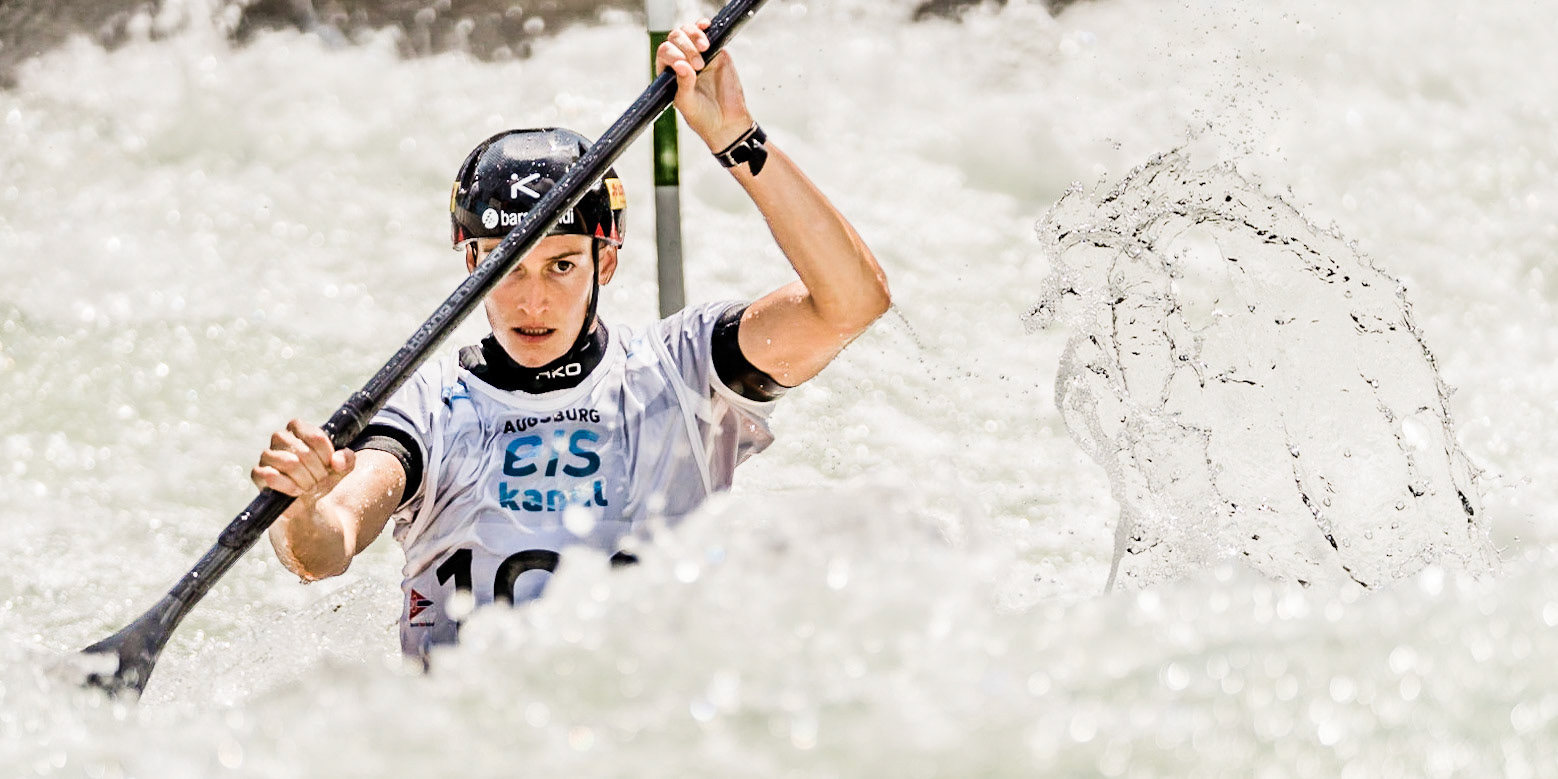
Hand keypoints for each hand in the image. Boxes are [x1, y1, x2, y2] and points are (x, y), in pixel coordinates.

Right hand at [251, 418, 354, 503]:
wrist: (307, 500)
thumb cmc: (322, 476)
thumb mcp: (341, 468)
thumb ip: (347, 459)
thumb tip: (337, 461)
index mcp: (299, 428)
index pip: (316, 437)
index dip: (327, 455)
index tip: (330, 465)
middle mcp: (280, 437)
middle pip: (305, 452)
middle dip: (318, 472)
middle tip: (319, 480)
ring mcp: (267, 454)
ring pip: (290, 463)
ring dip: (305, 481)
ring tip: (308, 486)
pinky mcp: (258, 472)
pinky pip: (271, 476)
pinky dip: (288, 487)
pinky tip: (295, 491)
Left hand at [656, 18, 754, 150]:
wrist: (727, 124)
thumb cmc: (703, 117)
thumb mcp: (688, 103)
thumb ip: (684, 84)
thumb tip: (681, 64)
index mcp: (670, 73)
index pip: (665, 52)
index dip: (673, 54)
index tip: (685, 66)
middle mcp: (683, 61)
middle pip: (675, 38)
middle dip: (685, 46)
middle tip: (699, 65)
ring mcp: (700, 55)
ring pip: (689, 32)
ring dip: (694, 35)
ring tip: (704, 48)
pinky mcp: (717, 53)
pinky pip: (707, 34)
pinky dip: (703, 26)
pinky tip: (705, 26)